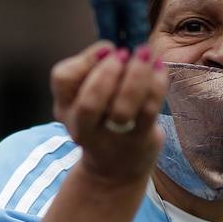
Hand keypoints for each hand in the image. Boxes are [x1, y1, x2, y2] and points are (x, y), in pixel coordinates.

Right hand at [51, 42, 166, 187]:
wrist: (113, 173)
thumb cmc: (101, 122)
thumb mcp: (84, 98)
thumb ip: (91, 71)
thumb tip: (111, 49)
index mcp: (65, 110)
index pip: (63, 79)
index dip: (84, 60)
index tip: (106, 49)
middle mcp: (83, 128)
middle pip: (89, 102)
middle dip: (108, 72)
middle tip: (124, 53)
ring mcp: (112, 137)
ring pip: (122, 109)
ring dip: (136, 76)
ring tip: (146, 55)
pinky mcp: (139, 139)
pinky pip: (149, 111)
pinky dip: (157, 85)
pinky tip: (160, 68)